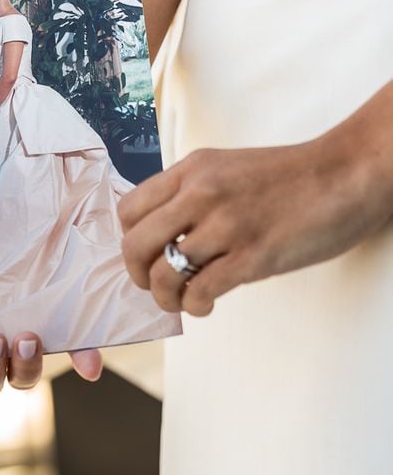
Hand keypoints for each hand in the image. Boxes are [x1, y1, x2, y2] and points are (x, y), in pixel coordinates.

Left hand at [118, 129, 392, 318]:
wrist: (345, 174)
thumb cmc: (289, 178)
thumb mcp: (227, 168)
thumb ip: (192, 193)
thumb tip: (162, 234)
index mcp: (192, 169)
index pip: (129, 210)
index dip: (130, 241)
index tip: (146, 256)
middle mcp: (201, 193)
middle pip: (135, 245)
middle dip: (138, 275)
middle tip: (156, 286)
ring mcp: (226, 224)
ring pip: (163, 274)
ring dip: (166, 298)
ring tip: (184, 300)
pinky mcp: (252, 255)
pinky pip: (200, 291)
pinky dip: (195, 306)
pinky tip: (207, 304)